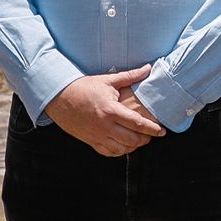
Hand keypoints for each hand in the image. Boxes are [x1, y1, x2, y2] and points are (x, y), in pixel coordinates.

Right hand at [45, 65, 165, 156]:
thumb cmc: (84, 87)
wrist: (58, 97)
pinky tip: (125, 145)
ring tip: (140, 140)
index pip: (137, 123)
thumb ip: (130, 76)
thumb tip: (148, 68)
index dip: (153, 129)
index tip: (162, 131)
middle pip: (132, 140)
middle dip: (145, 139)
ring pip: (121, 149)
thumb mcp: (108, 80)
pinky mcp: (89, 141)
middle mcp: (104, 125)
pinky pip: (108, 152)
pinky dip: (120, 151)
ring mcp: (96, 135)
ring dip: (133, 146)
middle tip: (152, 135)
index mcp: (111, 110)